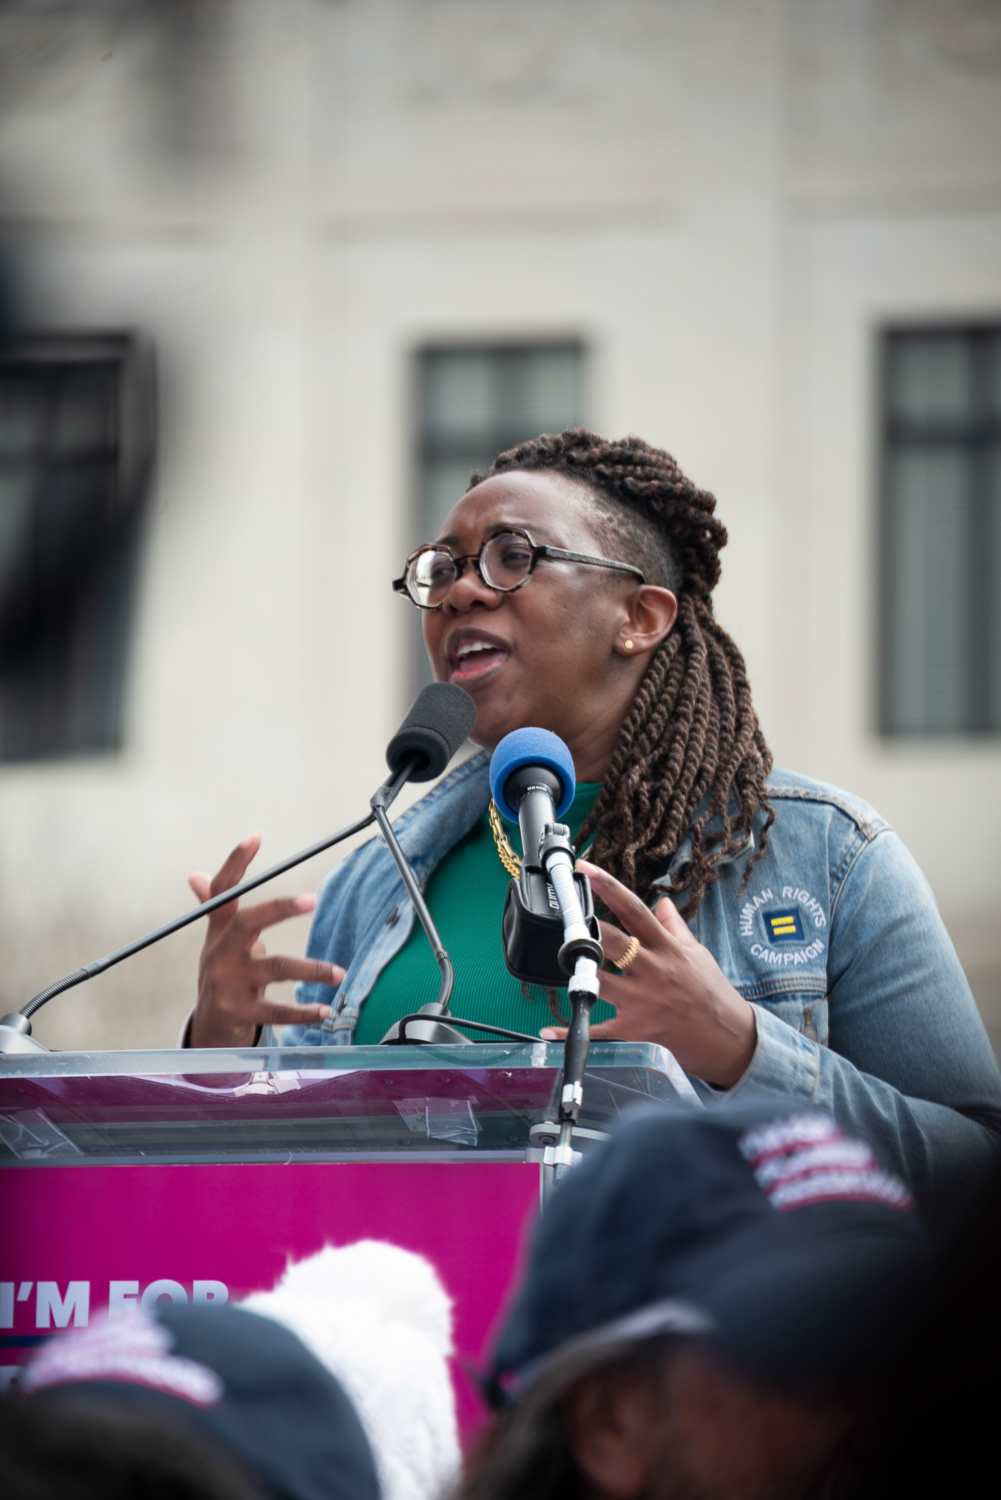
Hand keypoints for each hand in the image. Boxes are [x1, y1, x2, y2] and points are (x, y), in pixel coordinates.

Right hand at [187, 834, 343, 1048]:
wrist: (210, 1025)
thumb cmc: (224, 972)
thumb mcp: (218, 941)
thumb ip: (214, 909)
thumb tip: (196, 875)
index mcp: (219, 931)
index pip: (222, 891)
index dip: (235, 863)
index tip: (255, 837)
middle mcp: (220, 953)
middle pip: (249, 922)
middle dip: (280, 908)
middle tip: (313, 898)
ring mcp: (229, 983)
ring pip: (275, 968)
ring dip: (312, 970)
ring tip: (339, 973)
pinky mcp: (240, 1011)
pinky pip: (277, 1011)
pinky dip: (304, 1011)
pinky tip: (325, 1012)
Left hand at [540, 859, 756, 1087]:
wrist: (728, 1037)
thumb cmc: (711, 992)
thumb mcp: (696, 953)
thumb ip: (674, 927)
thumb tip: (662, 901)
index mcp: (665, 947)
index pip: (634, 909)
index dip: (609, 887)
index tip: (587, 869)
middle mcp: (651, 970)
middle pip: (612, 942)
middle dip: (588, 929)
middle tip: (567, 918)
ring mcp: (641, 1000)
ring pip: (600, 981)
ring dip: (579, 973)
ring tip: (565, 964)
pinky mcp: (634, 1028)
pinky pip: (598, 1028)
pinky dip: (572, 1029)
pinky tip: (549, 1030)